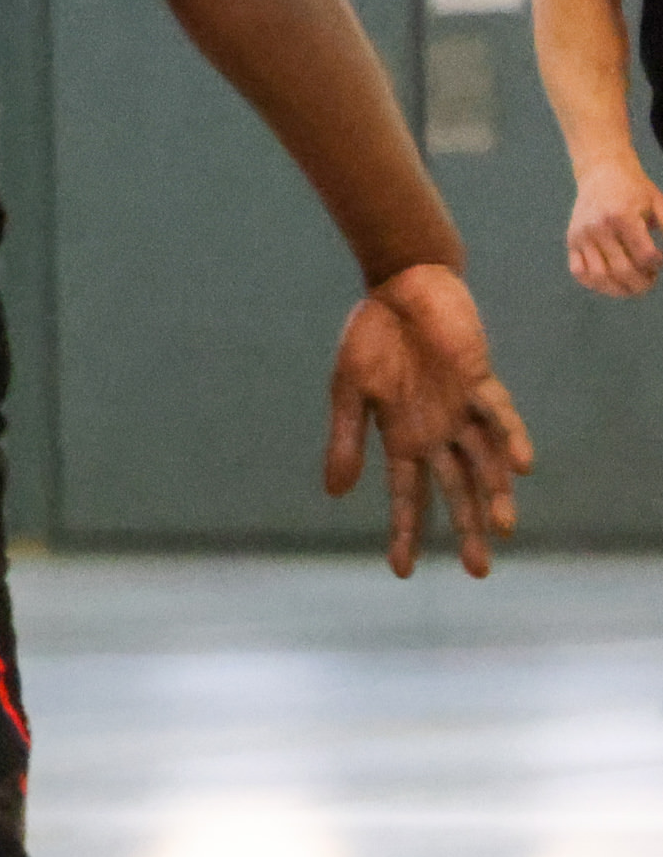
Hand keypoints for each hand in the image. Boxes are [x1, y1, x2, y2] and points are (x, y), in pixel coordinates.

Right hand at [323, 263, 531, 579]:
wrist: (400, 285)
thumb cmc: (369, 337)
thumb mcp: (347, 391)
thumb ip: (346, 440)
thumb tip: (335, 493)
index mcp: (401, 437)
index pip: (406, 495)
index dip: (405, 533)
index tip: (402, 572)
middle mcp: (436, 432)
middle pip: (456, 489)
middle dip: (468, 529)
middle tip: (479, 571)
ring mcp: (461, 410)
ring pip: (485, 462)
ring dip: (494, 494)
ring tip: (503, 529)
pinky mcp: (479, 382)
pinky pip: (499, 415)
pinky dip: (510, 439)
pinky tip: (521, 467)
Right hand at [567, 158, 662, 295]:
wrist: (601, 172)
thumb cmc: (634, 189)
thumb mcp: (658, 202)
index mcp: (622, 216)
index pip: (645, 256)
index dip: (657, 265)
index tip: (659, 261)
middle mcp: (598, 227)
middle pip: (623, 270)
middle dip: (641, 283)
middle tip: (649, 281)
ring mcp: (582, 236)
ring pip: (599, 277)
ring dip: (619, 289)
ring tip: (631, 285)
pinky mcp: (571, 241)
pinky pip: (579, 272)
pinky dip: (595, 284)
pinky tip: (610, 282)